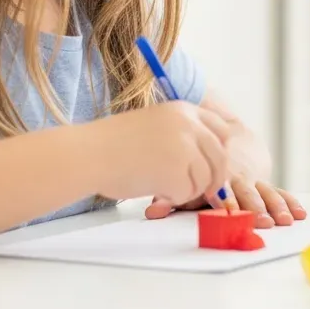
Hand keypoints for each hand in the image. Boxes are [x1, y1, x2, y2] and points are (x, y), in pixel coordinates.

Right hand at [85, 101, 231, 207]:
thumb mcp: (154, 123)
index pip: (222, 130)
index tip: (216, 165)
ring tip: (165, 188)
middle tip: (208, 192)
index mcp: (184, 110)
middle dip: (215, 178)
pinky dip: (175, 198)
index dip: (222, 151)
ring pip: (205, 179)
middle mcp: (189, 126)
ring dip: (190, 190)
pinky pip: (187, 193)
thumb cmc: (112, 144)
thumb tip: (211, 158)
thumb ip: (182, 134)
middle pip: (220, 158)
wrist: (87, 154)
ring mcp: (185, 148)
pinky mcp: (177, 172)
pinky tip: (157, 192)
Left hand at [146, 175, 307, 228]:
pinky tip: (300, 213)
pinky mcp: (264, 181)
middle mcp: (239, 177)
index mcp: (218, 175)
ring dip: (277, 207)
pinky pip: (279, 192)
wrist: (224, 134)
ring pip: (267, 193)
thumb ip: (170, 195)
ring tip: (287, 220)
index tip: (232, 212)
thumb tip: (153, 211)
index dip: (227, 201)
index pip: (223, 191)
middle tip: (265, 222)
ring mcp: (254, 179)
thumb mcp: (183, 175)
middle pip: (249, 194)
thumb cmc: (198, 162)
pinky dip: (290, 201)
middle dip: (257, 208)